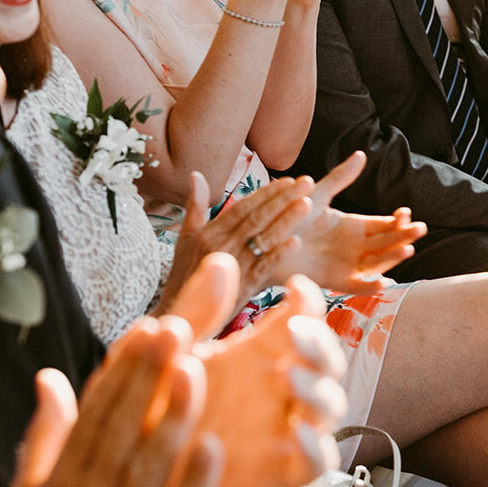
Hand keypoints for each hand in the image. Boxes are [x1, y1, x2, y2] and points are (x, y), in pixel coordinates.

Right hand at [6, 322, 219, 486]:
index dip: (120, 370)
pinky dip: (193, 484)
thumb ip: (42, 441)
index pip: (92, 416)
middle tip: (173, 329)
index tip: (144, 330)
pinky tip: (212, 447)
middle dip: (147, 378)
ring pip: (149, 468)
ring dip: (172, 417)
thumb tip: (50, 380)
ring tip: (194, 370)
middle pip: (120, 431)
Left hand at [167, 258, 347, 486]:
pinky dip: (319, 447)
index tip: (296, 286)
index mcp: (258, 352)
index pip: (303, 318)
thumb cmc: (154, 405)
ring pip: (331, 405)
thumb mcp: (171, 353)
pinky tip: (297, 432)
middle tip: (294, 331)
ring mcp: (284, 428)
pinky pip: (318, 460)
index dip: (309, 300)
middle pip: (328, 359)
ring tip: (290, 378)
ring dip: (320, 389)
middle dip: (321, 342)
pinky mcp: (281, 472)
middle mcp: (278, 387)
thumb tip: (223, 260)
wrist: (131, 470)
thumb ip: (198, 310)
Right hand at [169, 173, 313, 306]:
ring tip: (307, 204)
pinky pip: (264, 267)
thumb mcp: (185, 237)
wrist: (180, 312)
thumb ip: (194, 205)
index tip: (287, 181)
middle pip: (257, 218)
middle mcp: (221, 246)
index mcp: (209, 232)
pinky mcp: (242, 287)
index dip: (265, 193)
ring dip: (287, 221)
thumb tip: (196, 174)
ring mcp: (233, 267)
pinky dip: (279, 254)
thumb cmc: (184, 272)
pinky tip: (296, 241)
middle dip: (283, 199)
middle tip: (307, 182)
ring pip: (263, 239)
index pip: (242, 207)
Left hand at [271, 151, 423, 293]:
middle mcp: (355, 246)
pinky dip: (371, 285)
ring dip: (393, 258)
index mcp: (354, 226)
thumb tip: (361, 154)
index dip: (397, 220)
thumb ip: (341, 178)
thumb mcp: (318, 195)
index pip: (384, 224)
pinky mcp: (335, 280)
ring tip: (407, 249)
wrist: (267, 240)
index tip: (406, 213)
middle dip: (404, 236)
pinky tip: (383, 281)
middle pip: (387, 243)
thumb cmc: (291, 216)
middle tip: (419, 229)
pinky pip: (357, 284)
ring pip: (378, 263)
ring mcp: (347, 264)